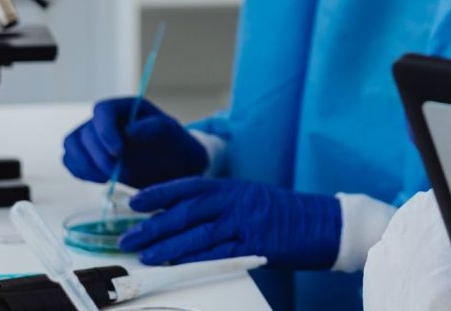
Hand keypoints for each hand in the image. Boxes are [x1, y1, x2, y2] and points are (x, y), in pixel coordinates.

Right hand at [61, 97, 207, 187]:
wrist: (172, 166)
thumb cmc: (173, 145)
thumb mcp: (172, 134)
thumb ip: (155, 128)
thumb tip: (130, 131)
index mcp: (125, 107)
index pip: (103, 110)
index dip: (105, 131)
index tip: (118, 152)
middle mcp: (105, 119)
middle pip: (85, 132)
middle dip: (99, 156)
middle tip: (118, 172)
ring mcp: (94, 137)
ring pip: (72, 145)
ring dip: (86, 164)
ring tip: (107, 178)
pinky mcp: (88, 155)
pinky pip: (70, 160)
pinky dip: (80, 171)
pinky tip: (100, 179)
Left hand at [119, 177, 341, 269]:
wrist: (321, 222)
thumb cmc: (282, 212)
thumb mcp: (247, 198)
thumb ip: (217, 205)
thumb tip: (179, 217)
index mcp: (230, 187)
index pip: (186, 186)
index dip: (157, 194)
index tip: (134, 203)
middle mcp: (234, 201)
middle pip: (185, 212)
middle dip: (153, 226)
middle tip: (129, 237)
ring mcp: (245, 222)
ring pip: (197, 234)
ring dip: (167, 246)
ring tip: (146, 254)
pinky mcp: (255, 244)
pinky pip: (219, 253)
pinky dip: (195, 259)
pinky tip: (177, 264)